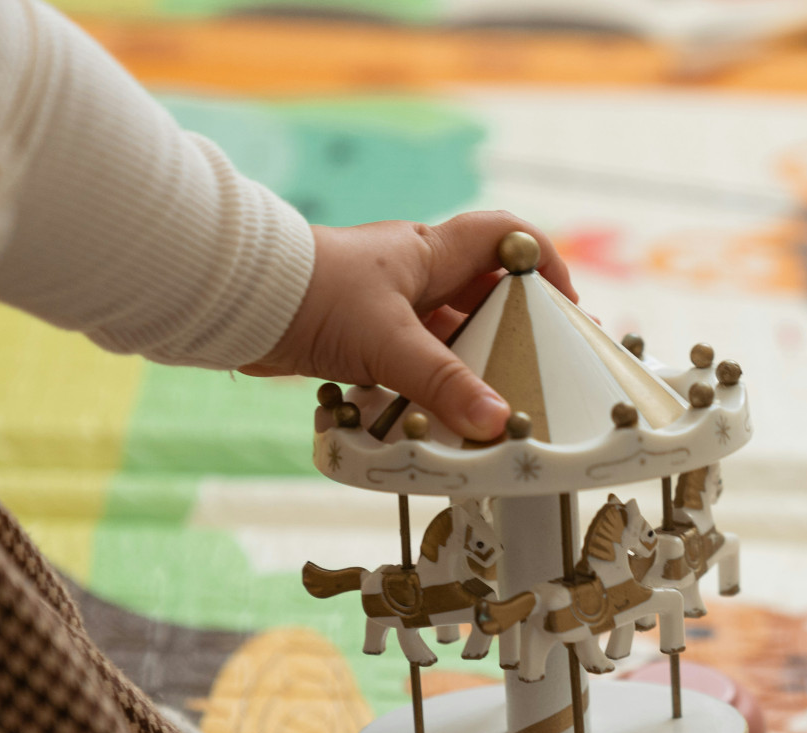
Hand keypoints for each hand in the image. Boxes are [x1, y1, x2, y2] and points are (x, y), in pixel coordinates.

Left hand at [239, 211, 576, 440]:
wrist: (238, 302)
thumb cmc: (313, 294)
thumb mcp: (389, 342)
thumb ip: (443, 384)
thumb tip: (496, 421)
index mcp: (431, 252)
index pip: (506, 238)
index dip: (544, 264)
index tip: (568, 308)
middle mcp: (414, 274)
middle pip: (484, 294)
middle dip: (515, 328)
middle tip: (543, 367)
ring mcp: (388, 306)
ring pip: (448, 334)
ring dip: (470, 365)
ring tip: (499, 402)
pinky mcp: (362, 337)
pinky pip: (413, 362)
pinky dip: (430, 387)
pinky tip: (441, 414)